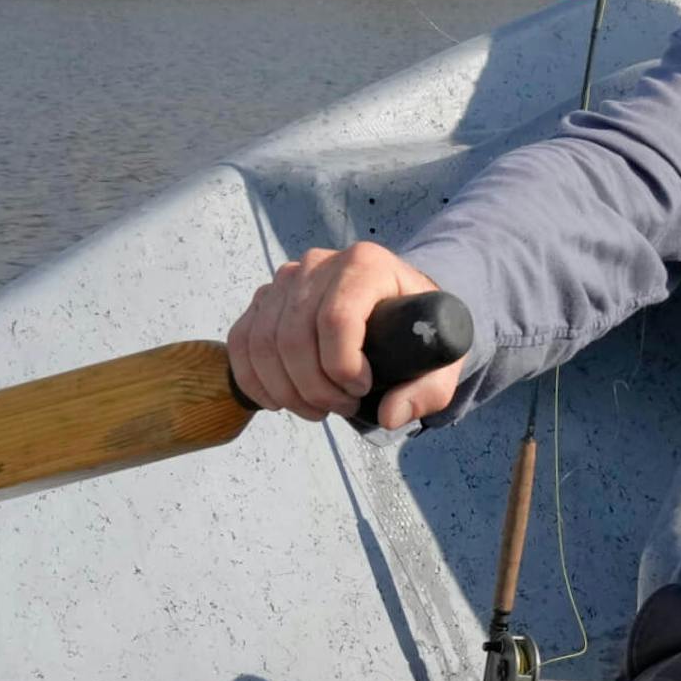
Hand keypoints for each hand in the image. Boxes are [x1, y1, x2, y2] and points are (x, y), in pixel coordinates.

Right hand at [226, 242, 463, 430]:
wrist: (396, 307)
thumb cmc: (415, 329)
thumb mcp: (438, 357)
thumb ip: (426, 390)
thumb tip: (389, 415)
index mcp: (366, 264)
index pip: (336, 317)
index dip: (342, 366)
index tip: (362, 389)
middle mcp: (320, 264)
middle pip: (294, 335)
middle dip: (314, 387)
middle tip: (340, 408)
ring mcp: (287, 280)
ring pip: (263, 342)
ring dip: (286, 390)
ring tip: (318, 408)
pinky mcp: (265, 300)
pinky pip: (242, 342)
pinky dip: (254, 380)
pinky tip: (280, 400)